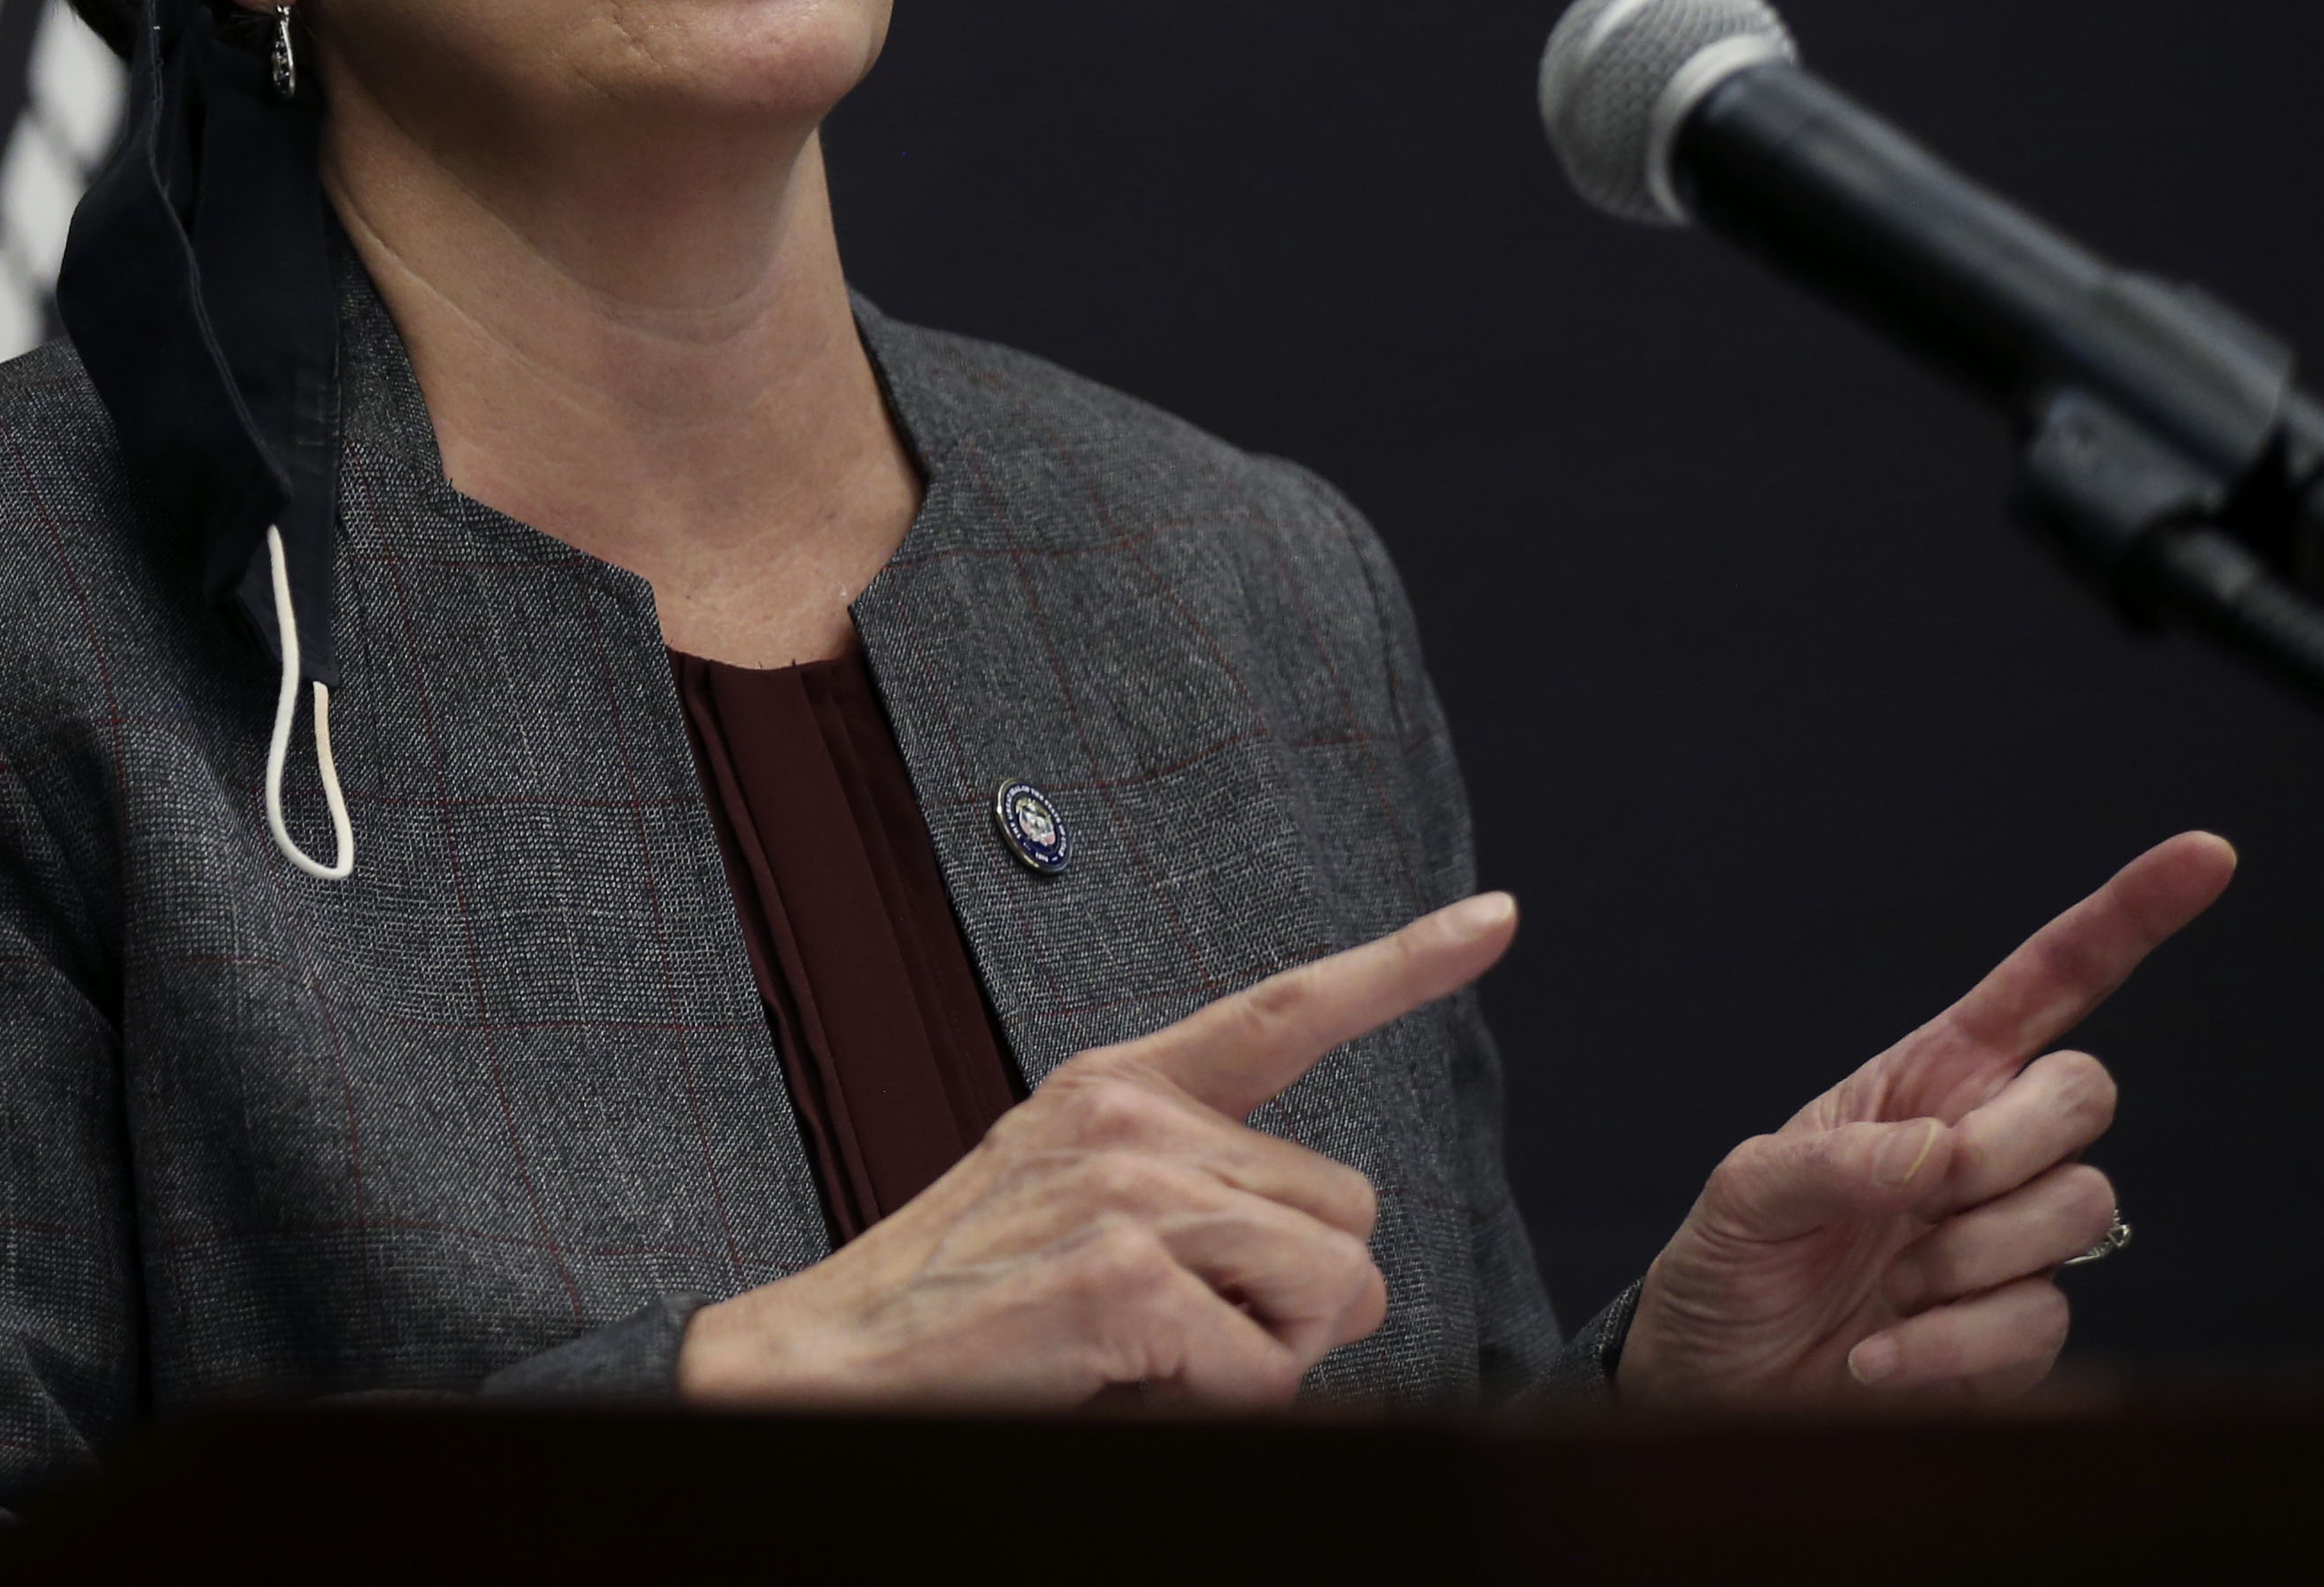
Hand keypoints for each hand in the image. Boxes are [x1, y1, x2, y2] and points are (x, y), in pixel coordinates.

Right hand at [681, 891, 1518, 1411]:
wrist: (824, 1363)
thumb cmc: (958, 1303)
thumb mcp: (1070, 1201)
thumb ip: (1188, 1189)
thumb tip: (1323, 1260)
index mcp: (1119, 1084)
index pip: (1286, 1010)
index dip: (1403, 966)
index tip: (1498, 917)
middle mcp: (1131, 1116)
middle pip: (1348, 1214)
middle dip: (1300, 1297)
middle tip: (1183, 1325)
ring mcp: (1126, 1190)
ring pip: (1331, 1289)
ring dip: (1268, 1356)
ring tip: (1151, 1354)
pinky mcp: (1122, 1278)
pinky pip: (1267, 1375)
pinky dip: (1217, 1407)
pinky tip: (1124, 1380)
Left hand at [1619, 831, 2236, 1407]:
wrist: (1720, 1383)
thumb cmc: (1729, 1266)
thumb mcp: (1747, 1192)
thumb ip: (1841, 1161)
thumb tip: (1946, 1159)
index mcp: (1930, 1079)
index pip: (2048, 983)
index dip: (2128, 916)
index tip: (2207, 854)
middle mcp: (1990, 1145)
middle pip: (2087, 1092)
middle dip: (2007, 1140)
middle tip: (1920, 1196)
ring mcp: (2019, 1238)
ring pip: (2081, 1206)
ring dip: (1966, 1254)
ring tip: (1883, 1282)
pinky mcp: (2028, 1333)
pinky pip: (2042, 1318)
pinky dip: (1948, 1347)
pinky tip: (1879, 1359)